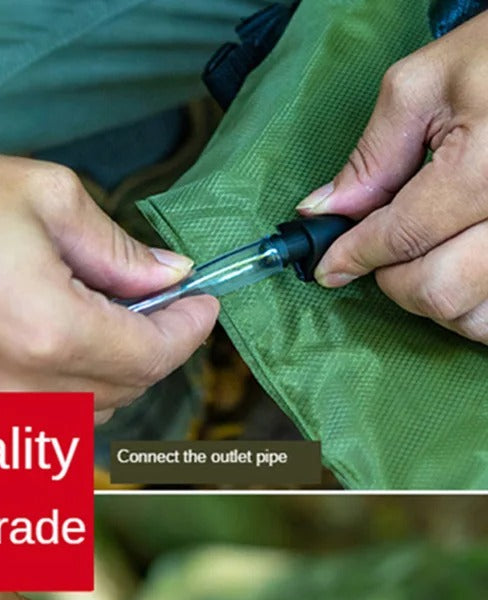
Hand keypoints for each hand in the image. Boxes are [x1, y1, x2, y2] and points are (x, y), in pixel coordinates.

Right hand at [0, 155, 218, 423]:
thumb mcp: (46, 198)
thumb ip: (118, 248)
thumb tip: (166, 276)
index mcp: (50, 331)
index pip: (150, 355)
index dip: (188, 330)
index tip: (203, 303)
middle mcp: (26, 386)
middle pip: (128, 388)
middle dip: (159, 347)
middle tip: (165, 304)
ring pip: (93, 410)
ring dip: (118, 370)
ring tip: (111, 318)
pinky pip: (50, 418)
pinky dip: (76, 389)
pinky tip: (68, 348)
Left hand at [299, 10, 487, 340]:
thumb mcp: (426, 85)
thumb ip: (371, 154)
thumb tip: (323, 211)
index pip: (404, 238)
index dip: (354, 256)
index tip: (328, 266)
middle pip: (439, 291)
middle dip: (393, 281)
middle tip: (380, 254)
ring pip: (474, 318)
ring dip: (436, 302)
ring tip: (425, 260)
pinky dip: (471, 309)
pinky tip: (456, 271)